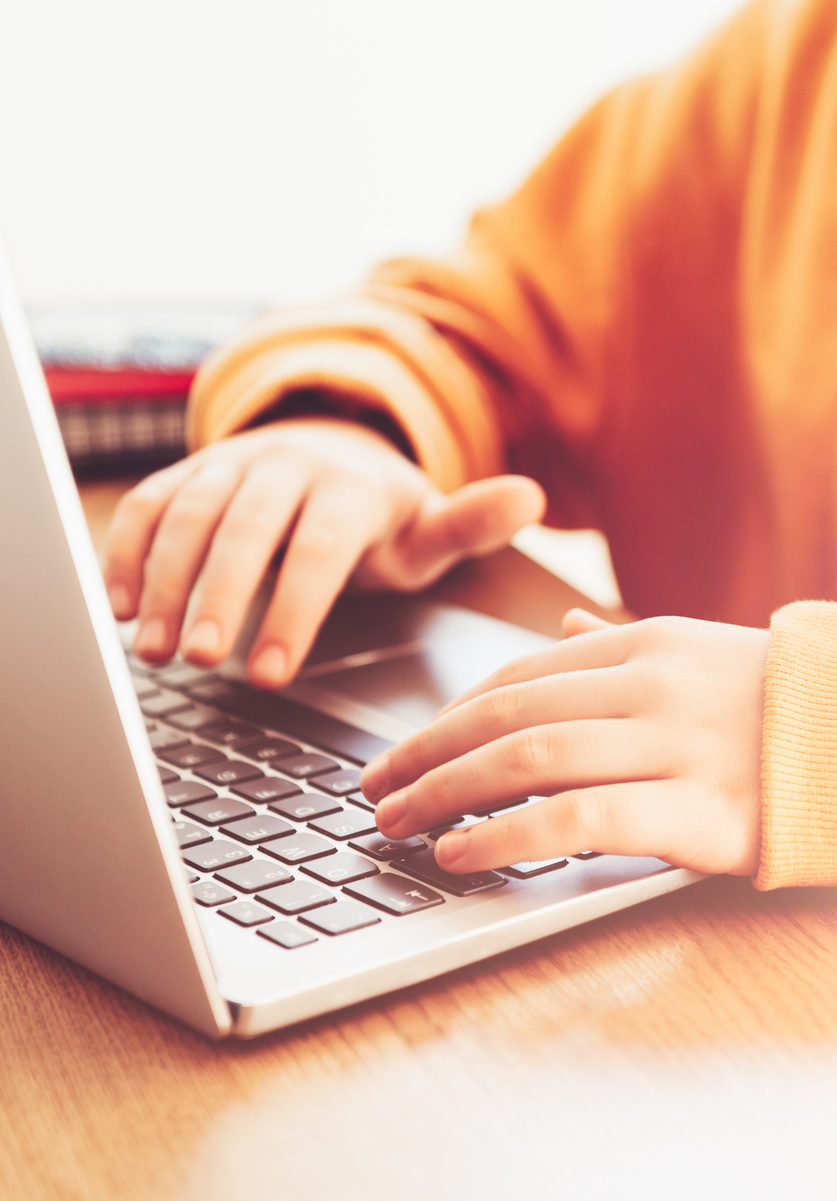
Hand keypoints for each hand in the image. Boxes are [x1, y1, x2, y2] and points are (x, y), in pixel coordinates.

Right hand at [104, 419, 544, 685]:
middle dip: (220, 595)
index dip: (293, 610)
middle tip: (200, 661)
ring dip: (163, 581)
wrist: (327, 447)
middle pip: (246, 528)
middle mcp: (286, 467)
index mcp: (349, 488)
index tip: (270, 675)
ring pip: (189, 514)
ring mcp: (231, 466)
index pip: (320, 550)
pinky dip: (126, 550)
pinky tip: (116, 607)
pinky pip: (150, 504)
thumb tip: (533, 497)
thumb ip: (469, 523)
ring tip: (153, 651)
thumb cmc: (379, 513)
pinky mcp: (190, 473)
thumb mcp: (428, 524)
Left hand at [361, 609, 768, 876]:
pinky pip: (574, 818)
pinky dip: (501, 836)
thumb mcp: (702, 653)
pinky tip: (457, 856)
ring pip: (524, 760)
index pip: (517, 677)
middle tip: (374, 790)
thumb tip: (563, 629)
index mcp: (643, 643)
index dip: (449, 716)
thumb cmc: (784, 705)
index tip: (406, 748)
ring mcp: (671, 743)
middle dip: (425, 753)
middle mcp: (646, 684)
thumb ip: (621, 644)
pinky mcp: (694, 810)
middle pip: (504, 715)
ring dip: (443, 793)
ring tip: (395, 824)